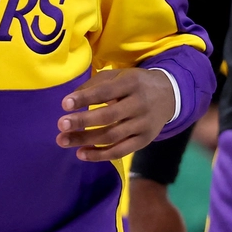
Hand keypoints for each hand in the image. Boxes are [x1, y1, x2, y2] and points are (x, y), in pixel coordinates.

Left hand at [57, 68, 174, 161]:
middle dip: (82, 121)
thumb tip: (71, 101)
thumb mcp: (119, 76)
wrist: (170, 95)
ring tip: (63, 140)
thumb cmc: (136, 84)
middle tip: (61, 124)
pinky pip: (120, 151)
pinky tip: (81, 153)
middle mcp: (139, 104)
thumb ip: (95, 85)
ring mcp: (143, 124)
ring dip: (85, 139)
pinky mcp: (144, 140)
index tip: (64, 104)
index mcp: (131, 83)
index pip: (106, 92)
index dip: (85, 98)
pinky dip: (100, 155)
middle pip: (108, 116)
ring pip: (111, 136)